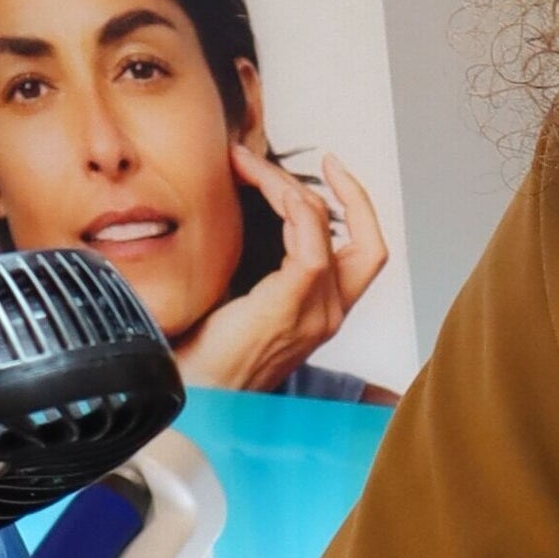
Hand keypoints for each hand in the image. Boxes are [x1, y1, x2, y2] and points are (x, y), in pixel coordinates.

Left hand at [171, 145, 389, 394]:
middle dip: (327, 187)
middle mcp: (331, 313)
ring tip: (246, 165)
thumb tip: (239, 213)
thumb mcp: (242, 302)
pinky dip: (289, 206)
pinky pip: (309, 245)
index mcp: (324, 312)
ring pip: (323, 227)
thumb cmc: (207, 357)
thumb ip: (261, 266)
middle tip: (265, 161)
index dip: (357, 204)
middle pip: (362, 235)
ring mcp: (317, 313)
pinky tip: (261, 187)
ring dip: (284, 185)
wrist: (193, 396)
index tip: (330, 167)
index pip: (365, 249)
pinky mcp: (291, 308)